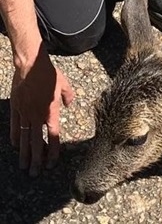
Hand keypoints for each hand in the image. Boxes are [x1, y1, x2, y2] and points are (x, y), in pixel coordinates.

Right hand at [10, 43, 73, 175]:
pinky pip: (15, 125)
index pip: (53, 136)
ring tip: (24, 166)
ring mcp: (25, 112)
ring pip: (25, 138)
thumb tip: (70, 105)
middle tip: (35, 173)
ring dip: (25, 153)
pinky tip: (16, 146)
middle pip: (37, 142)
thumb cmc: (49, 74)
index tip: (51, 163)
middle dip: (37, 159)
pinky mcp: (16, 107)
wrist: (30, 65)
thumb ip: (68, 97)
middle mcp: (38, 115)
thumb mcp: (65, 85)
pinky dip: (16, 136)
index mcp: (52, 111)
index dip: (53, 151)